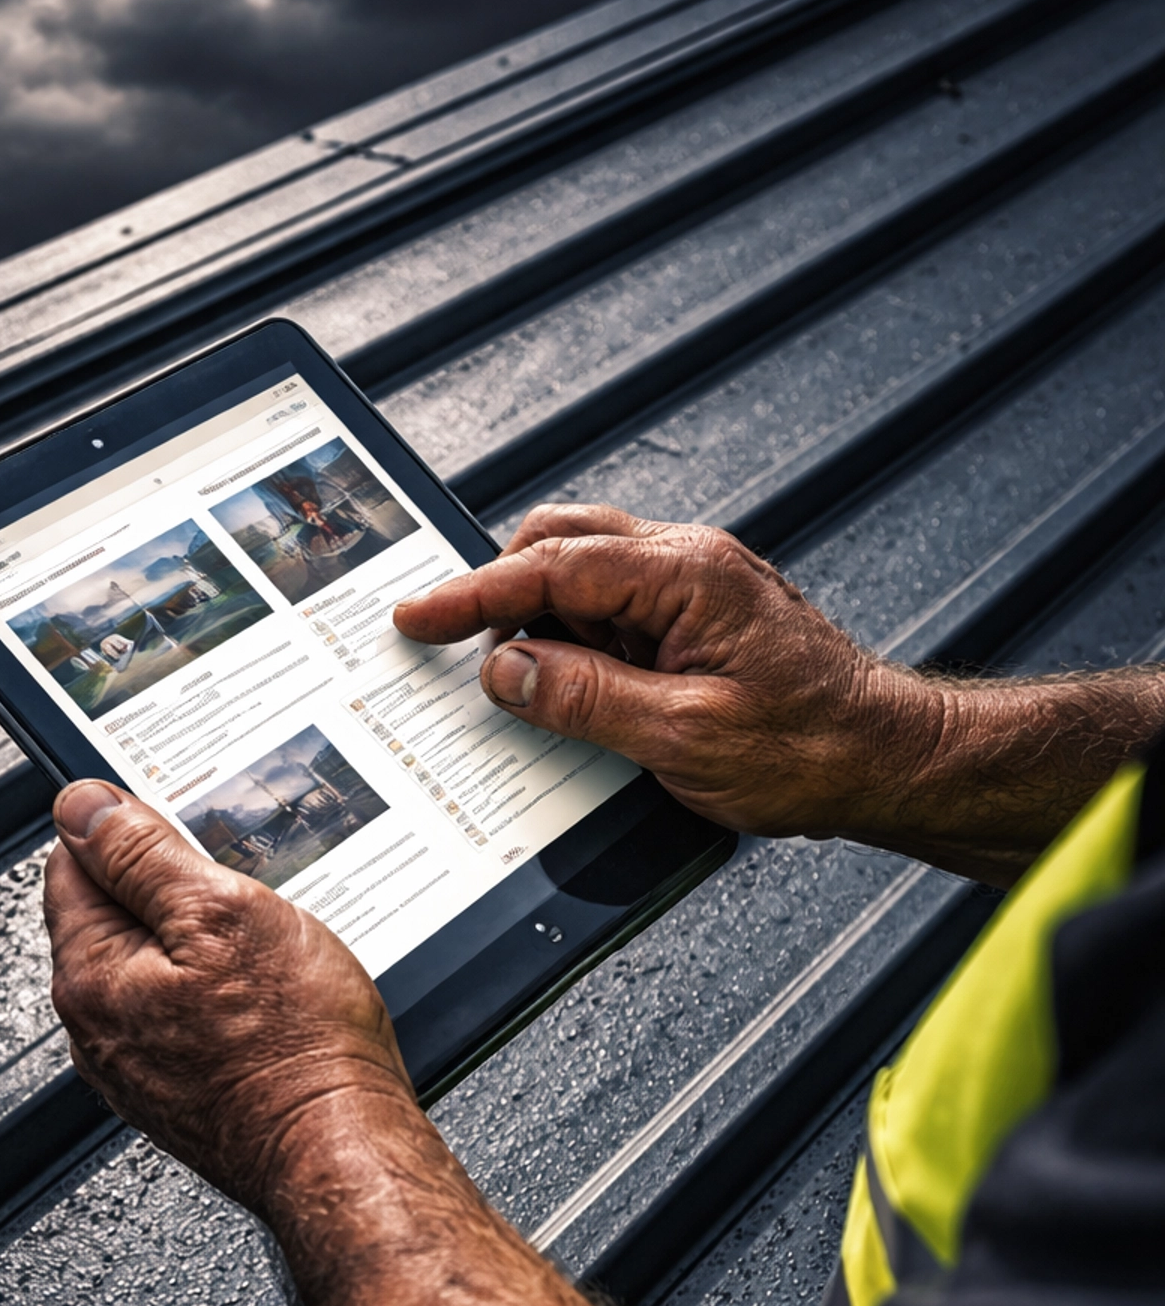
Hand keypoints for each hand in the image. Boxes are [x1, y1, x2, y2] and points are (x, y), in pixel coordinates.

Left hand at [43, 782, 412, 1209]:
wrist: (339, 1148)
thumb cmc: (296, 1048)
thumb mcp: (223, 912)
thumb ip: (140, 854)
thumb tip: (82, 806)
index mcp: (90, 974)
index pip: (72, 861)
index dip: (135, 833)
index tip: (189, 838)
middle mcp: (98, 1027)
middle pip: (115, 916)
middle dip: (175, 895)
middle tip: (244, 906)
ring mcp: (138, 1066)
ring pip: (157, 968)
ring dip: (205, 950)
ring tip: (266, 962)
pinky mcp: (179, 1092)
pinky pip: (187, 1017)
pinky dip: (223, 1000)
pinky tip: (269, 1007)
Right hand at [393, 503, 924, 840]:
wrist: (889, 761)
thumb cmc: (812, 751)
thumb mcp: (683, 738)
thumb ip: (586, 699)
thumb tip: (508, 671)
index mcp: (687, 576)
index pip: (552, 568)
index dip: (473, 595)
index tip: (417, 618)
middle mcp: (691, 562)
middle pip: (562, 544)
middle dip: (501, 593)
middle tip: (458, 652)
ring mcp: (698, 585)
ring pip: (587, 574)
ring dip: (544, 623)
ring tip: (525, 691)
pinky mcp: (703, 617)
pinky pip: (618, 608)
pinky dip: (580, 641)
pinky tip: (573, 692)